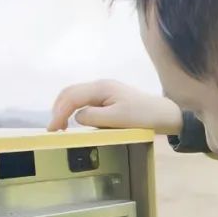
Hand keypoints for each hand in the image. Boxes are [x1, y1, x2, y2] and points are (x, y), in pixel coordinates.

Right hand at [48, 79, 182, 134]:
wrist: (165, 114)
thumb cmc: (143, 117)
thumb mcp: (117, 119)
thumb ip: (93, 117)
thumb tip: (77, 118)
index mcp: (101, 88)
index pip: (71, 97)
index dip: (59, 113)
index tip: (52, 130)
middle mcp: (100, 85)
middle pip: (70, 93)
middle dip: (58, 109)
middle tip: (54, 130)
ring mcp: (104, 91)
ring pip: (76, 96)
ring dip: (65, 109)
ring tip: (61, 127)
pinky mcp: (109, 98)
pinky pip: (85, 101)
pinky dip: (75, 110)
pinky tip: (75, 121)